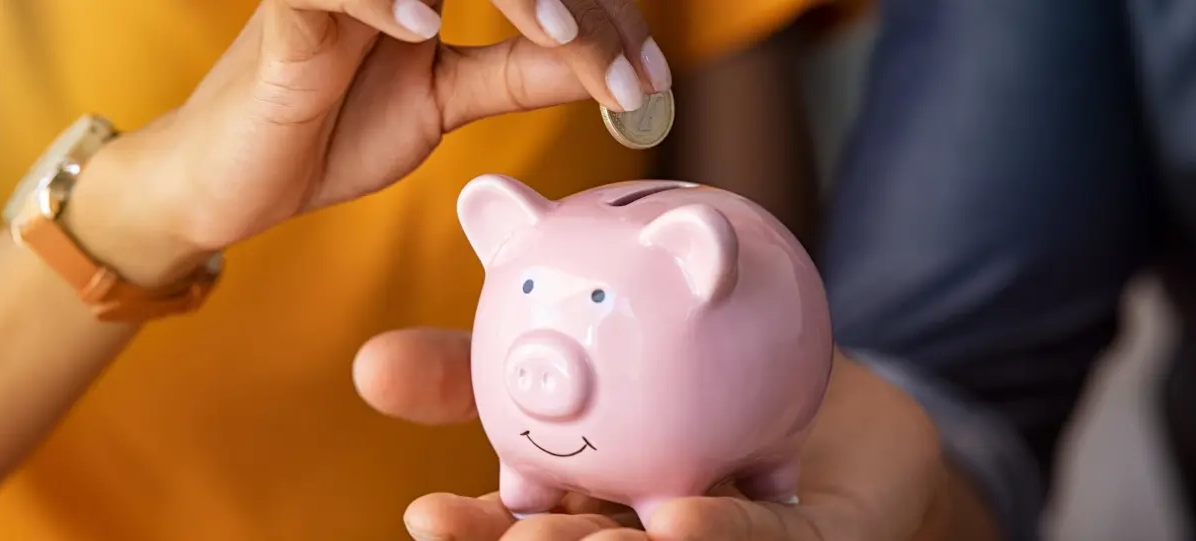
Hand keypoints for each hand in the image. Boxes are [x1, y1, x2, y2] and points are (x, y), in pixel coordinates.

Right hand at [66, 0, 670, 286]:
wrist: (234, 182)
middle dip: (574, 5)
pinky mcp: (284, 10)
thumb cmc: (332, 129)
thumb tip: (607, 68)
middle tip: (628, 72)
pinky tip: (424, 30)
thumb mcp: (443, 102)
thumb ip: (517, 74)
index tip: (650, 81)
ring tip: (558, 33)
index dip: (600, 19)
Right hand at [353, 329, 961, 540]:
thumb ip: (485, 362)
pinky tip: (679, 523)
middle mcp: (650, 532)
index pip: (523, 527)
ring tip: (553, 539)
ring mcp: (729, 539)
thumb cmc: (691, 376)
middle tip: (464, 529)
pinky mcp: (811, 539)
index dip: (473, 534)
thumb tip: (369, 363)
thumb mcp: (582, 352)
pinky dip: (725, 537)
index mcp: (592, 508)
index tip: (421, 516)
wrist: (826, 384)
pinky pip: (768, 539)